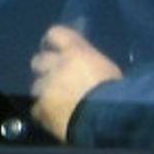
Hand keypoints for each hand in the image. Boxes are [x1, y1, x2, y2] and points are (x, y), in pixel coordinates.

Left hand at [30, 21, 120, 140]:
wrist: (106, 120)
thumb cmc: (117, 93)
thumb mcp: (108, 71)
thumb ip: (90, 66)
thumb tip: (85, 70)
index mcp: (76, 52)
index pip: (56, 34)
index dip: (53, 40)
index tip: (53, 47)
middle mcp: (56, 66)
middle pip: (38, 60)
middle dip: (44, 68)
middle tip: (54, 78)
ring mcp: (46, 88)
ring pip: (36, 86)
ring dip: (44, 92)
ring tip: (55, 103)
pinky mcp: (42, 109)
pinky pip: (36, 109)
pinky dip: (44, 113)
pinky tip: (53, 119)